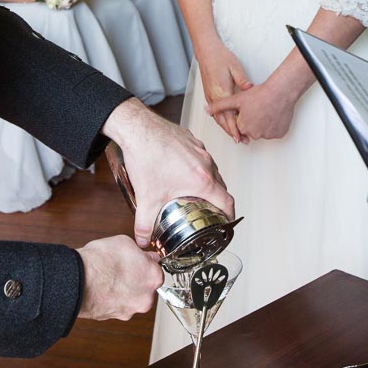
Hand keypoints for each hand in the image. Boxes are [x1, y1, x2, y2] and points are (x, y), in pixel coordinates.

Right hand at [77, 236, 162, 319]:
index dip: (144, 264)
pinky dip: (111, 298)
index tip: (137, 261)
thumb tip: (143, 255)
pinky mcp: (113, 317)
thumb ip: (140, 252)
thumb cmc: (100, 262)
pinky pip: (116, 305)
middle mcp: (145, 298)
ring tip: (108, 277)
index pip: (156, 270)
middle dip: (135, 279)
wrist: (78, 281)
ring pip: (130, 298)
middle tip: (121, 269)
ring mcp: (129, 310)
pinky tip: (102, 287)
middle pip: (144, 287)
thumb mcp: (125, 242)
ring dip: (123, 290)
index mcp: (153, 278)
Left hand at [103, 98, 233, 246]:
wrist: (137, 128)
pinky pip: (201, 157)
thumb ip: (144, 224)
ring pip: (211, 170)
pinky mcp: (191, 140)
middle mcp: (205, 163)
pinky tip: (181, 172)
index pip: (227, 202)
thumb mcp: (146, 198)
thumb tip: (143, 239)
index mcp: (201, 180)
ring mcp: (200, 149)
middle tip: (209, 211)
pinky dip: (196, 167)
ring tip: (195, 192)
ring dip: (207, 183)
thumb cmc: (145, 155)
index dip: (230, 216)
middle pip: (221, 186)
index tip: (227, 223)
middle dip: (217, 201)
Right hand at [197, 38, 252, 142]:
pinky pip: (215, 113)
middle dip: (232, 132)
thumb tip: (250, 88)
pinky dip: (221, 120)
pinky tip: (226, 123)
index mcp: (221, 92)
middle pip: (222, 121)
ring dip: (226, 128)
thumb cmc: (221, 58)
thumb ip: (242, 80)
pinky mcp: (209, 95)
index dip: (234, 129)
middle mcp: (214, 97)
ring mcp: (210, 97)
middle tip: (241, 141)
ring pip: (217, 118)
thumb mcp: (235, 68)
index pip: (228, 116)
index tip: (240, 137)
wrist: (207, 52)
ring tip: (235, 135)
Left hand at [208, 70, 296, 140]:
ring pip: (263, 131)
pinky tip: (273, 114)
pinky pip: (274, 132)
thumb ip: (219, 106)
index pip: (239, 125)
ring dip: (263, 123)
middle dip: (252, 120)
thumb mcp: (236, 99)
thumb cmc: (260, 94)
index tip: (248, 107)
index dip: (243, 115)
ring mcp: (268, 135)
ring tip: (265, 110)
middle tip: (257, 107)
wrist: (280, 92)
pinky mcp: (279, 134)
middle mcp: (255, 134)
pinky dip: (273, 125)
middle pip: (251, 130)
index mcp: (243, 126)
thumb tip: (207, 110)